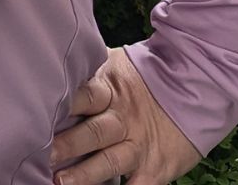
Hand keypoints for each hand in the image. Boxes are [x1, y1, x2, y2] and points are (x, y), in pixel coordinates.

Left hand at [48, 47, 201, 184]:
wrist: (197, 86)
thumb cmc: (146, 76)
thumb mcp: (118, 64)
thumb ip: (90, 72)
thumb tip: (54, 67)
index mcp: (112, 88)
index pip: (85, 95)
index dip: (64, 104)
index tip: (39, 111)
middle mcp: (123, 118)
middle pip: (93, 132)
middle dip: (68, 143)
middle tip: (43, 152)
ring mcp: (139, 145)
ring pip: (109, 162)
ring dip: (85, 174)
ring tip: (61, 182)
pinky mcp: (155, 168)